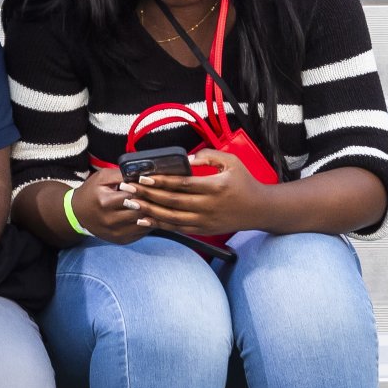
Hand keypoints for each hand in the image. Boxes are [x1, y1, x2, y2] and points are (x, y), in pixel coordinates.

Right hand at [66, 170, 152, 245]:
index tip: (151, 184)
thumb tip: (141, 175)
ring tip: (155, 204)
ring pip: (144, 223)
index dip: (143, 189)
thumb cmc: (92, 192)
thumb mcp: (102, 177)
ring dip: (152, 214)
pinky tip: (149, 215)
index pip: (133, 195)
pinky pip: (141, 233)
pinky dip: (148, 224)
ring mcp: (116, 232)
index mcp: (105, 202)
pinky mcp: (121, 240)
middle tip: (157, 195)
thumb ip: (121, 174)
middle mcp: (110, 220)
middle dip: (150, 202)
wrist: (78, 214)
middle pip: (140, 211)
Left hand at [127, 145, 269, 238]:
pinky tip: (145, 220)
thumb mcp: (232, 162)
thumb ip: (209, 156)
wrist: (260, 209)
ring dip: (149, 211)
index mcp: (215, 187)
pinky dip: (160, 225)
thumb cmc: (245, 182)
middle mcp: (209, 206)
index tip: (143, 177)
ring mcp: (206, 221)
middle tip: (128, 189)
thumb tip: (187, 158)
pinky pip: (178, 229)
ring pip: (172, 218)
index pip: (182, 184)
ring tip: (131, 204)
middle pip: (173, 202)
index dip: (161, 181)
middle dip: (148, 196)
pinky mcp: (204, 230)